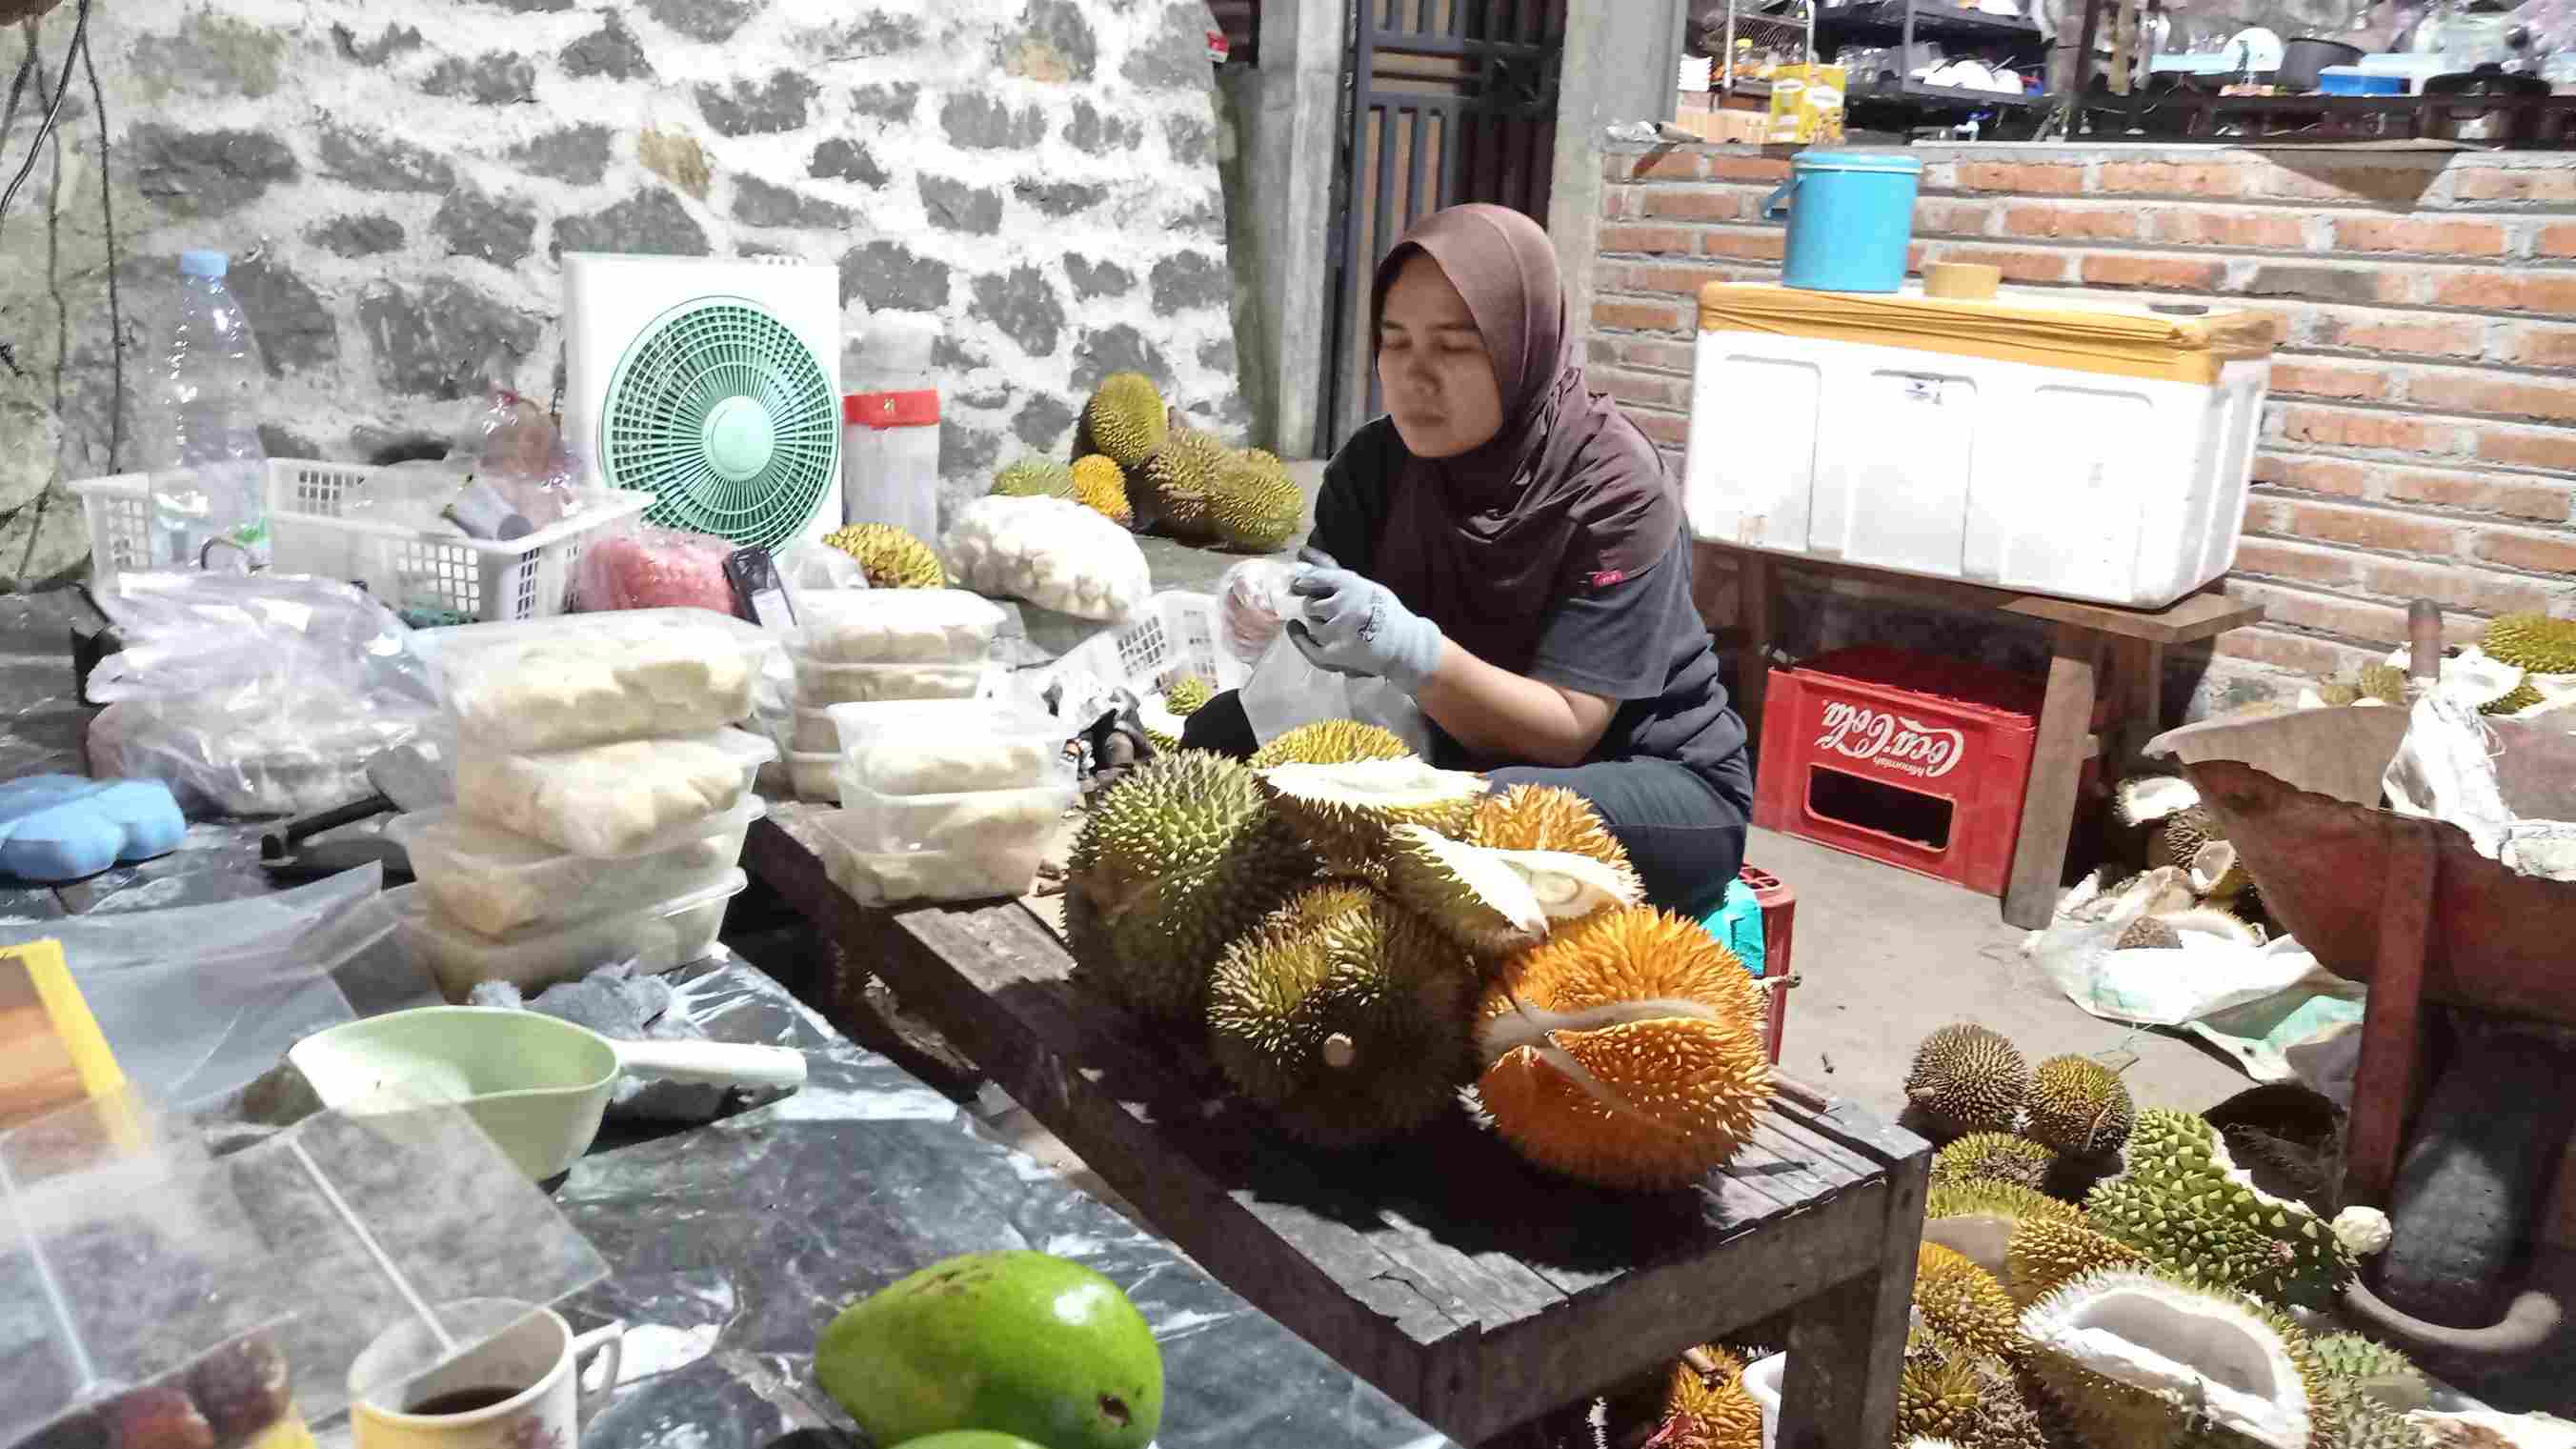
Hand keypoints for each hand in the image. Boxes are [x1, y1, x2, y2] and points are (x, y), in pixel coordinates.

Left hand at [1285, 547, 1443, 694]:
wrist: (1407, 646)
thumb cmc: (1386, 613)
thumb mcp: (1366, 586)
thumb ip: (1335, 573)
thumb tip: (1303, 551)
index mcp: (1352, 585)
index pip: (1317, 578)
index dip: (1304, 582)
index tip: (1297, 585)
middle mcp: (1343, 605)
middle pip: (1310, 604)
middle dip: (1315, 608)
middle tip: (1327, 613)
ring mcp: (1339, 630)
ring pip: (1312, 625)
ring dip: (1317, 625)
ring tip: (1334, 627)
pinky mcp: (1337, 653)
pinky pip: (1309, 646)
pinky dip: (1300, 639)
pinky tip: (1296, 630)